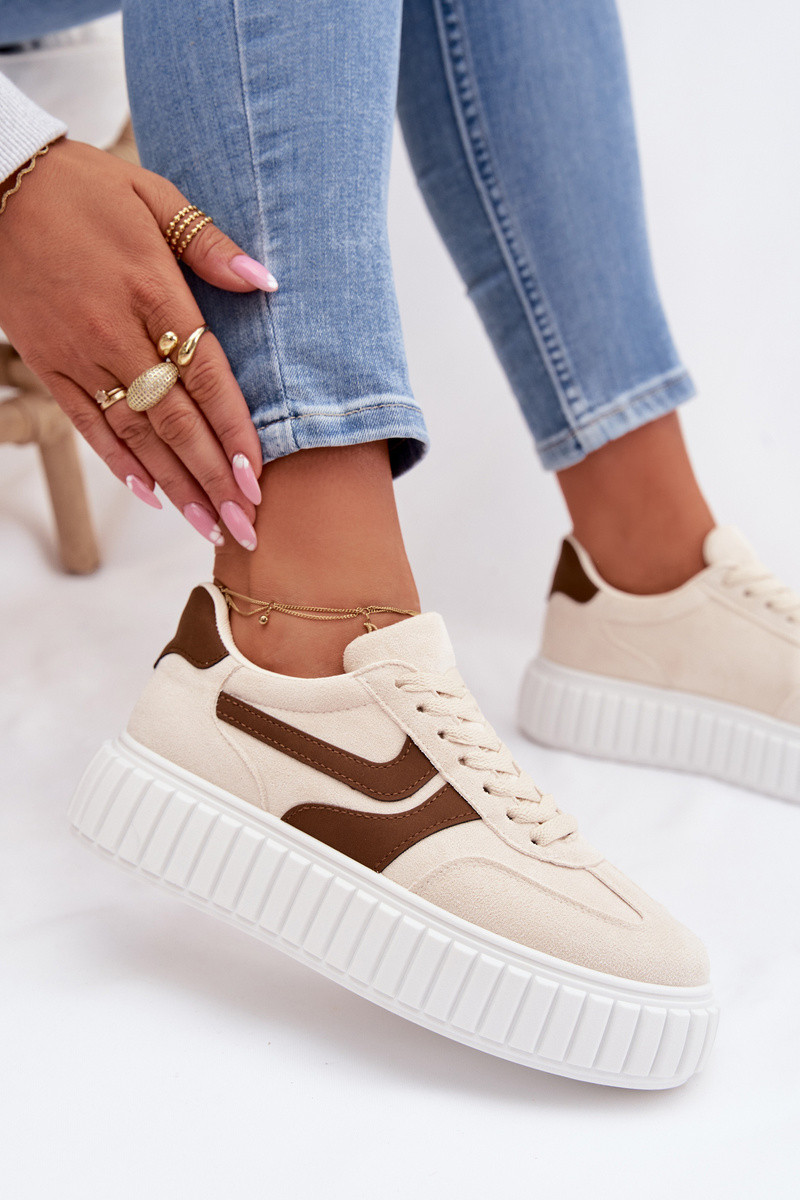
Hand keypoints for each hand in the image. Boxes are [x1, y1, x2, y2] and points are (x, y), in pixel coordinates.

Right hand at [0, 137, 277, 548]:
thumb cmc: (84, 188)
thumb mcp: (154, 195)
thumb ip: (209, 244)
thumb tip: (264, 283)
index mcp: (152, 290)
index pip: (205, 376)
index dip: (233, 431)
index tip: (258, 477)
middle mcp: (115, 332)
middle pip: (175, 421)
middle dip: (213, 479)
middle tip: (245, 526)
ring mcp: (78, 355)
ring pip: (135, 434)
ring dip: (175, 485)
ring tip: (207, 525)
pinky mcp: (49, 365)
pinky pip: (88, 425)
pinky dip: (119, 463)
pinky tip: (151, 495)